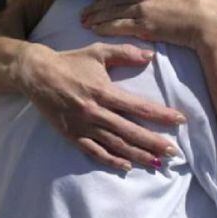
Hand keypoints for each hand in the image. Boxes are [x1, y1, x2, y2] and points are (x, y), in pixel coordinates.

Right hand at [15, 42, 185, 171]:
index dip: (161, 114)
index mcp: (103, 92)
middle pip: (130, 131)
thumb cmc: (70, 62)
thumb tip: (150, 55)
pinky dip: (111, 160)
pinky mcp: (72, 135)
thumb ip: (124, 53)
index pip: (138, 106)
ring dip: (138, 155)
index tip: (180, 120)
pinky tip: (127, 165)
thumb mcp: (97, 52)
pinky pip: (94, 151)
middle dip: (154, 142)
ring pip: (115, 145)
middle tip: (173, 152)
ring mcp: (83, 126)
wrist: (36, 74)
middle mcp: (95, 112)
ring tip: (157, 163)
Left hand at [78, 0, 216, 49]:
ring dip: (95, 16)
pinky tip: (95, 29)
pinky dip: (104, 27)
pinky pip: (118, 26)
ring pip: (112, 11)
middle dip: (96, 5)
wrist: (210, 22)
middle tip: (83, 11)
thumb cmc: (204, 7)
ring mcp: (144, 9)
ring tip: (83, 21)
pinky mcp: (144, 26)